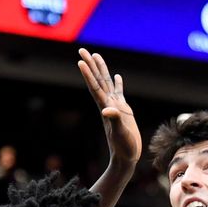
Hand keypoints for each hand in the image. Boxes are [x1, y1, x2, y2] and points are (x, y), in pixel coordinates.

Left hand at [78, 48, 140, 166]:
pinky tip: (117, 76)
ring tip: (97, 55)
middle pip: (98, 81)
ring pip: (106, 83)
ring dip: (101, 70)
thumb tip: (107, 110)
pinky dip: (117, 83)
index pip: (95, 87)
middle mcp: (108, 104)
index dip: (88, 74)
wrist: (126, 156)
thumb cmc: (123, 147)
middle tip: (82, 50)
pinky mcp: (123, 110)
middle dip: (91, 65)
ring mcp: (115, 106)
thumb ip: (114, 120)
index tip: (81, 61)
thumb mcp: (120, 134)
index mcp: (106, 108)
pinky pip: (119, 93)